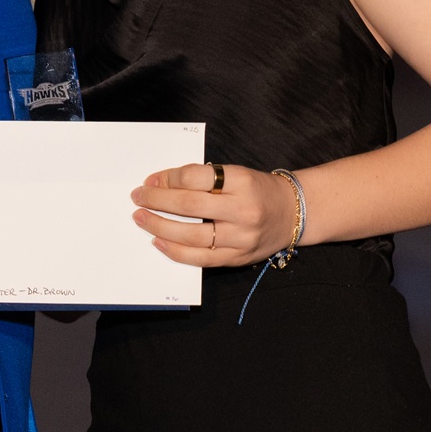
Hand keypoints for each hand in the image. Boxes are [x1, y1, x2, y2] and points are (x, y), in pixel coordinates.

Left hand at [131, 162, 298, 267]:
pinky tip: (159, 241)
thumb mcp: (236, 174)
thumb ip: (203, 178)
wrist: (292, 213)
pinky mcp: (237, 258)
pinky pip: (200, 258)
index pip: (196, 177)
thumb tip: (161, 183)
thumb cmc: (257, 190)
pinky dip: (175, 251)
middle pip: (190, 205)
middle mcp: (243, 210)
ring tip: (141, 218)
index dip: (168, 178)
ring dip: (160, 226)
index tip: (150, 180)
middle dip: (157, 200)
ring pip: (191, 234)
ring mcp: (241, 237)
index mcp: (242, 181)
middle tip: (138, 197)